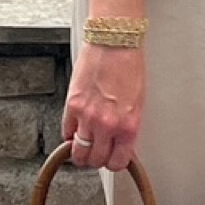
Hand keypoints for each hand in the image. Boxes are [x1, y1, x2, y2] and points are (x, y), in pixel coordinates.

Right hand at [62, 44, 144, 170]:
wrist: (114, 42)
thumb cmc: (129, 65)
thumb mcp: (138, 102)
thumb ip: (127, 126)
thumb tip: (119, 142)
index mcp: (129, 125)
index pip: (117, 162)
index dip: (113, 163)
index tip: (111, 159)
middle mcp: (108, 124)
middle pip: (95, 160)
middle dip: (95, 159)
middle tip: (96, 151)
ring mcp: (87, 116)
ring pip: (78, 152)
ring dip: (80, 151)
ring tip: (83, 144)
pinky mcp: (71, 105)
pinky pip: (66, 131)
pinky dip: (69, 133)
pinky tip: (75, 127)